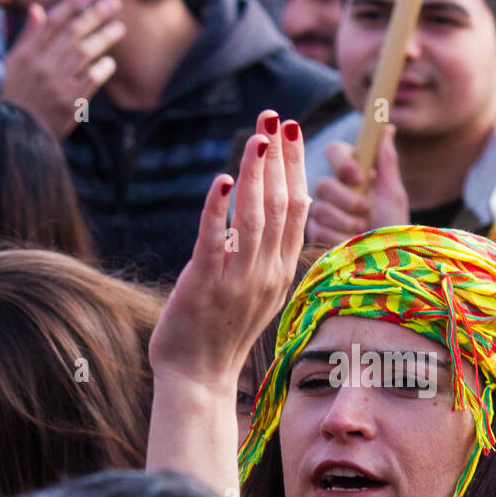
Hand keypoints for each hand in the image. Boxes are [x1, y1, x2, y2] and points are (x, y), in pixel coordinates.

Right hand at [0, 0, 124, 138]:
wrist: (18, 133)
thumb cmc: (17, 94)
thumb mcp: (14, 64)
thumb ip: (27, 37)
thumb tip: (37, 9)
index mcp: (26, 53)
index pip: (52, 21)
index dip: (72, 3)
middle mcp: (40, 66)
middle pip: (71, 33)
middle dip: (94, 15)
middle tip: (114, 4)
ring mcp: (55, 85)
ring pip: (83, 54)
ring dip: (103, 38)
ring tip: (119, 29)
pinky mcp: (69, 104)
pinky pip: (89, 81)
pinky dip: (101, 70)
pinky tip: (110, 61)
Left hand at [149, 110, 308, 392]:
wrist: (197, 378)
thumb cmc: (217, 333)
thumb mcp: (248, 289)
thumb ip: (253, 251)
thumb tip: (248, 209)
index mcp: (280, 272)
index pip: (297, 210)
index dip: (295, 168)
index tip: (292, 132)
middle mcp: (268, 273)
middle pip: (284, 206)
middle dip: (282, 159)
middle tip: (279, 118)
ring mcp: (239, 280)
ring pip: (255, 217)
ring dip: (257, 173)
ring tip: (258, 136)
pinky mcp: (206, 284)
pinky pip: (215, 240)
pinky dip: (218, 208)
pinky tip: (221, 179)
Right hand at [306, 125, 408, 245]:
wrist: (387, 265)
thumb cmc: (392, 228)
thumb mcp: (393, 194)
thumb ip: (386, 161)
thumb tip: (388, 127)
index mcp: (351, 175)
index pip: (335, 152)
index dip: (343, 161)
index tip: (359, 176)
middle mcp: (333, 192)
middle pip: (323, 183)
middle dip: (347, 199)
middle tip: (366, 210)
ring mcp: (321, 214)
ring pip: (320, 208)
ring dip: (346, 221)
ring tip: (363, 230)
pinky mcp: (314, 235)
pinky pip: (318, 230)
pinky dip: (340, 237)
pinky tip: (351, 244)